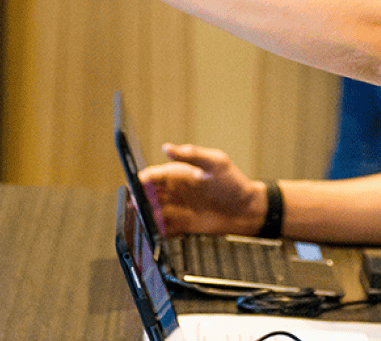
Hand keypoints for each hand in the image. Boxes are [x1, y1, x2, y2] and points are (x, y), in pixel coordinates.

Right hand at [138, 143, 264, 235]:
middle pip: (149, 195)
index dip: (142, 180)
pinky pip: (164, 228)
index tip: (134, 186)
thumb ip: (193, 155)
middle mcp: (176, 191)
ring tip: (139, 221)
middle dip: (139, 199)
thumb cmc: (234, 183)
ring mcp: (178, 209)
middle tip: (132, 206)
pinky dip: (156, 230)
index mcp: (180, 174)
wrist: (248, 210)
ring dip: (144, 216)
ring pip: (153, 212)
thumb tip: (168, 148)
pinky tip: (150, 233)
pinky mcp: (183, 225)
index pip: (155, 176)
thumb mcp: (216, 163)